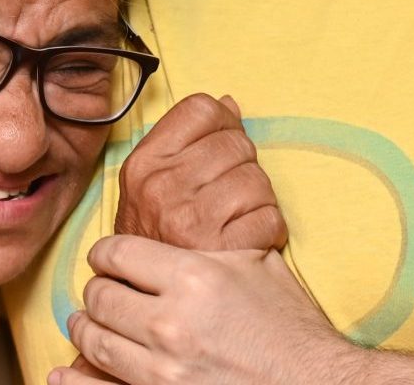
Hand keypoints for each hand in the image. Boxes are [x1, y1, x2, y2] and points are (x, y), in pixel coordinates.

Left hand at [56, 237, 354, 384]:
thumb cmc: (294, 330)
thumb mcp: (260, 267)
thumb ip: (214, 245)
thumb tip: (191, 224)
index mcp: (193, 277)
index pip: (117, 253)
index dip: (106, 253)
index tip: (108, 259)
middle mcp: (170, 322)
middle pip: (99, 296)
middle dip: (97, 290)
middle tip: (103, 291)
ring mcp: (161, 370)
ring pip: (93, 339)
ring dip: (86, 328)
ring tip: (89, 323)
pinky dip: (74, 381)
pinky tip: (64, 376)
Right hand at [116, 94, 286, 251]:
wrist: (148, 307)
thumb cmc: (159, 243)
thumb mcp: (153, 187)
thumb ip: (187, 141)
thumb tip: (229, 105)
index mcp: (143, 165)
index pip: (202, 110)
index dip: (223, 125)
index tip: (220, 151)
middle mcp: (162, 186)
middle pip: (236, 143)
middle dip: (242, 168)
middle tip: (227, 199)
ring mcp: (191, 217)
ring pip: (257, 180)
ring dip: (256, 202)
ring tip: (234, 223)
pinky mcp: (223, 250)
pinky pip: (270, 217)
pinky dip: (267, 232)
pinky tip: (245, 244)